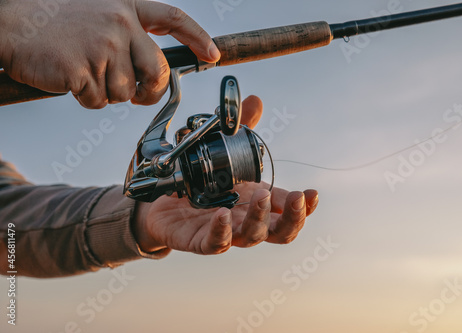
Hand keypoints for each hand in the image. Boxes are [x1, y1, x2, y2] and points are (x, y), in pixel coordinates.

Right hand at [0, 0, 218, 107]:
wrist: (8, 21)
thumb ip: (125, 33)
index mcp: (124, 6)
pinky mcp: (83, 69)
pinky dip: (85, 98)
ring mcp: (101, 46)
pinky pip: (97, 100)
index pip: (172, 17)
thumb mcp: (95, 11)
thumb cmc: (52, 20)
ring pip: (125, 92)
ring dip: (107, 92)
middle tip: (140, 95)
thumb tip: (149, 71)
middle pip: (158, 71)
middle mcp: (119, 23)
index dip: (197, 37)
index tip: (213, 55)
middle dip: (151, 91)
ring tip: (83, 72)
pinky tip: (69, 79)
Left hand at [132, 96, 318, 253]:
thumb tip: (255, 102)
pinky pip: (214, 243)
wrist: (164, 202)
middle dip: (293, 217)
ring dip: (259, 219)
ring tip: (260, 197)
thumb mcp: (222, 152)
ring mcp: (226, 232)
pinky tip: (222, 215)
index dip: (304, 205)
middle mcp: (246, 220)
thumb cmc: (201, 182)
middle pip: (280, 231)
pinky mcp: (200, 240)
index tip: (312, 193)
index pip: (287, 208)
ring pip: (252, 236)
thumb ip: (240, 129)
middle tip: (296, 199)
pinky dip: (221, 232)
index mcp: (256, 201)